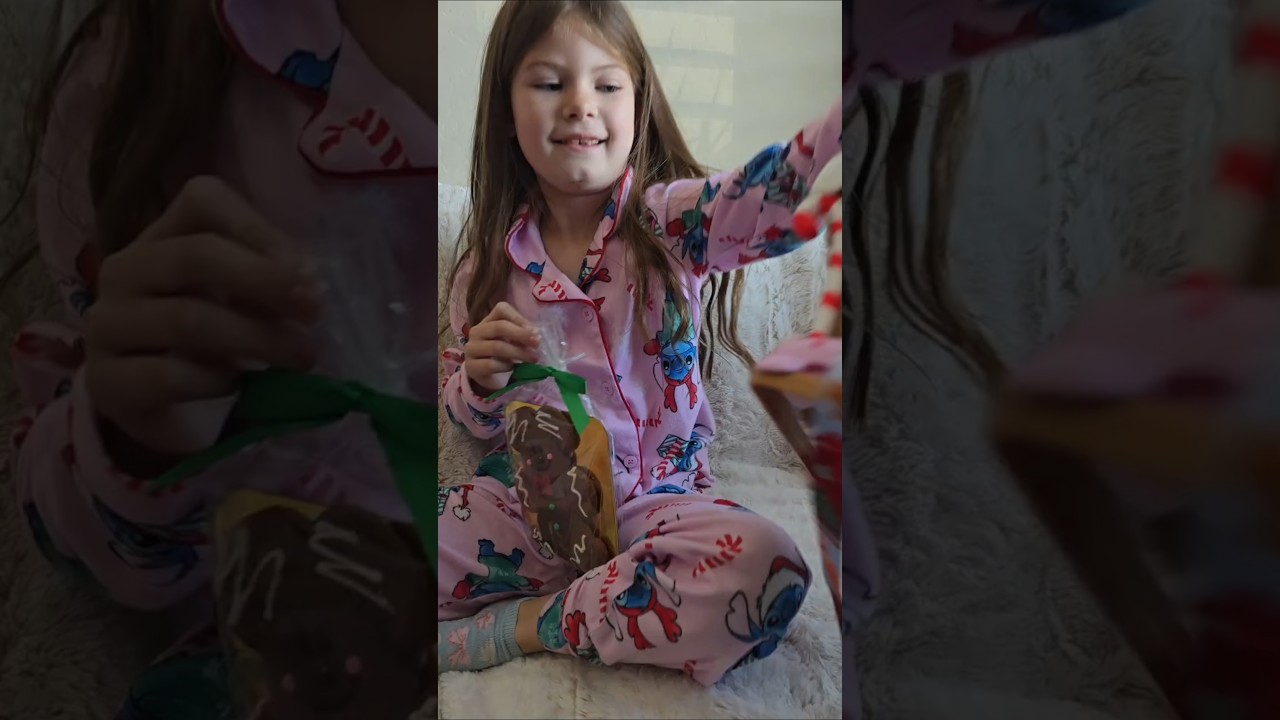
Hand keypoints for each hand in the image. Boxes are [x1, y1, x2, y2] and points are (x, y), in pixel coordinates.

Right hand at [85, 176, 321, 460]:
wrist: (167, 413)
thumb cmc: (212, 346)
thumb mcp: (243, 303)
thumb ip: (271, 282)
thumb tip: (310, 279)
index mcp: (163, 238)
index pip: (202, 200)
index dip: (259, 229)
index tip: (309, 271)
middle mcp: (125, 270)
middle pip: (196, 255)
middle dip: (266, 281)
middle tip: (315, 311)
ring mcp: (107, 324)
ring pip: (187, 318)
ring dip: (257, 338)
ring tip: (302, 357)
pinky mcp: (106, 380)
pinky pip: (168, 375)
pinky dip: (216, 381)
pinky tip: (240, 386)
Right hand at [464, 302, 539, 393]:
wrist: (487, 376)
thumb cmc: (503, 355)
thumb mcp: (512, 341)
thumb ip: (522, 335)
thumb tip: (536, 335)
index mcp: (488, 321)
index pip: (501, 309)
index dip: (519, 318)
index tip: (535, 331)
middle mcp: (477, 331)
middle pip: (499, 327)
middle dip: (521, 334)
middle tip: (537, 344)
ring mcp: (471, 349)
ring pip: (496, 346)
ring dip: (518, 353)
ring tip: (532, 359)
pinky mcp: (471, 366)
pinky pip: (490, 365)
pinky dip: (505, 367)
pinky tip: (513, 368)